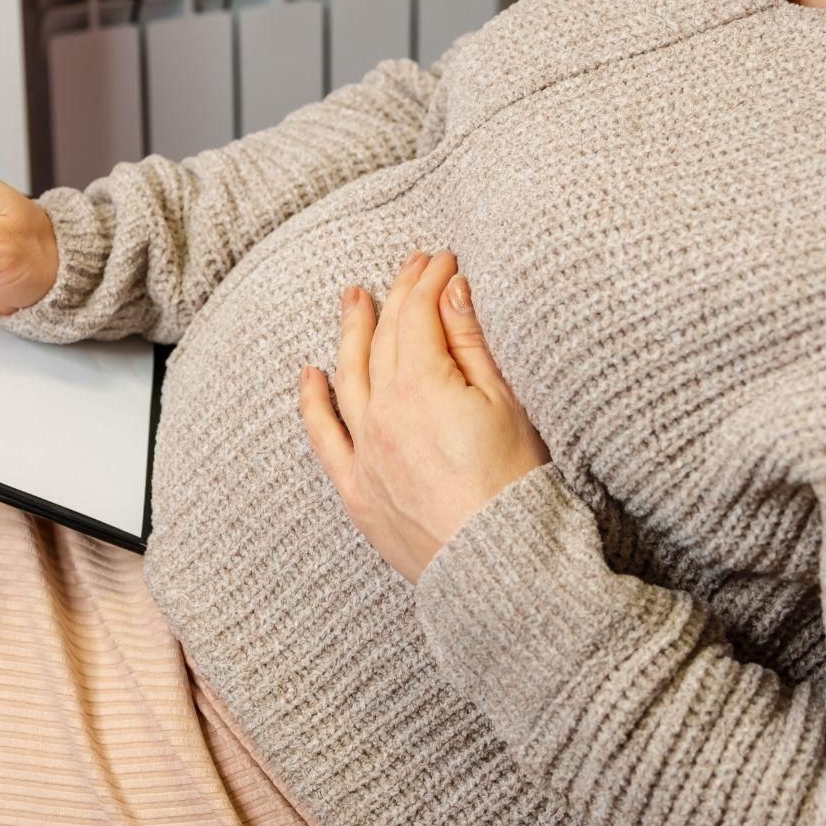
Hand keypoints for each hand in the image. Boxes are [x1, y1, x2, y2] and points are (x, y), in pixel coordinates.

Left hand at [297, 249, 550, 584]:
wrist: (499, 567)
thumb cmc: (515, 487)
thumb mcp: (505, 404)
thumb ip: (470, 344)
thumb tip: (452, 289)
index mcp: (420, 386)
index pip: (418, 314)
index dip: (429, 280)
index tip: (444, 258)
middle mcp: (381, 414)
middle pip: (384, 338)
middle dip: (398, 294)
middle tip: (412, 266)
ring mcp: (364, 453)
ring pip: (348, 377)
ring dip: (351, 333)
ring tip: (354, 298)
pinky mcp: (357, 491)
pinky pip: (323, 438)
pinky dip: (312, 403)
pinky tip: (309, 375)